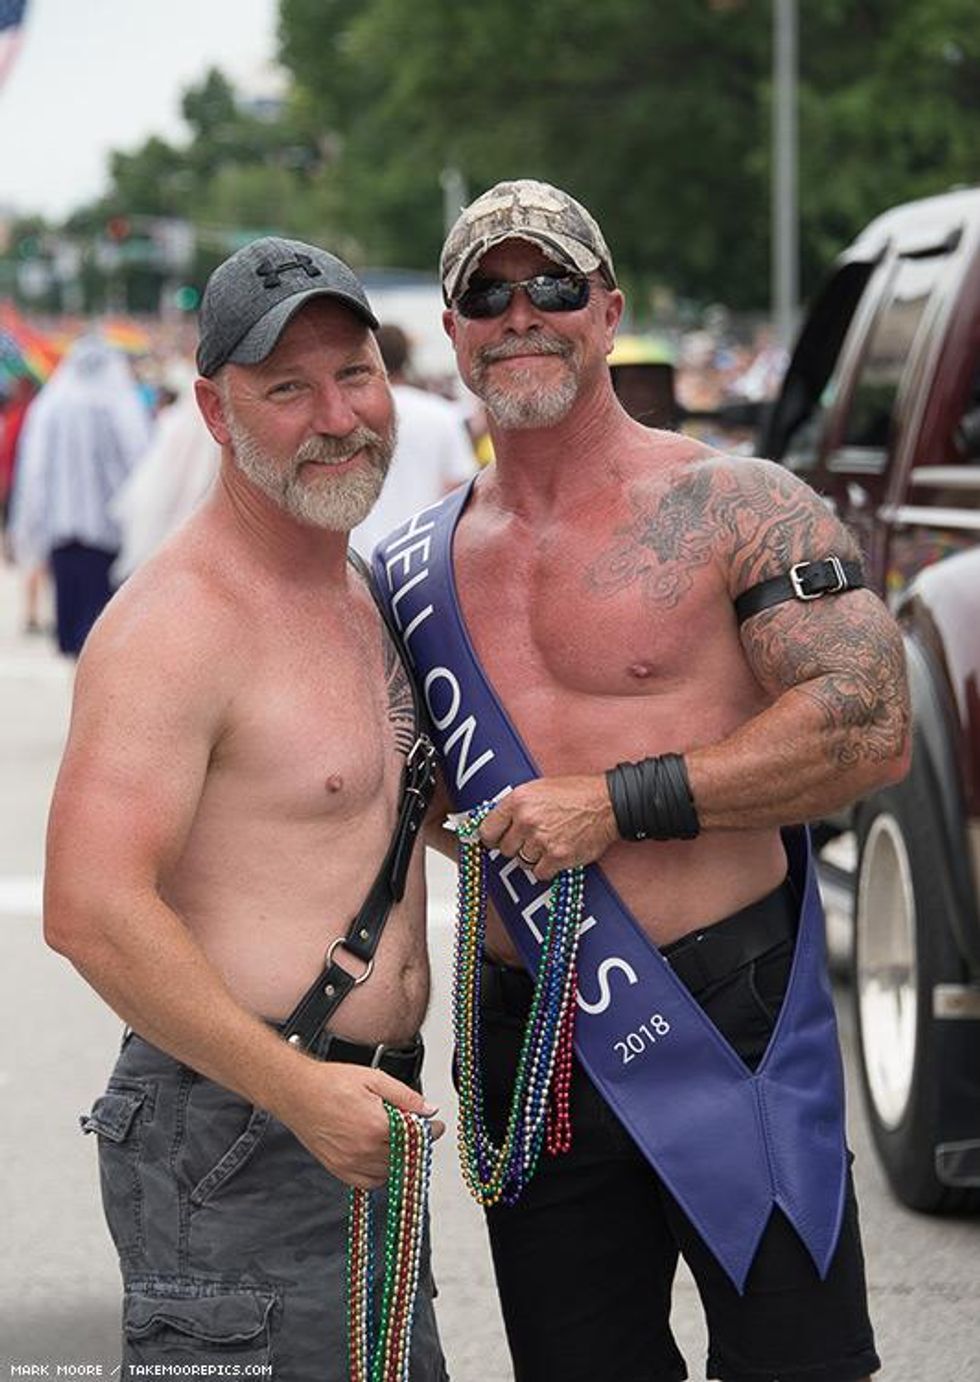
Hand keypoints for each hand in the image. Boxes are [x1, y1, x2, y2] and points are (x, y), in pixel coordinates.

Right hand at [278, 1060, 444, 1188]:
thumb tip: (429, 1109)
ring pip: (389, 1172)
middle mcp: (363, 1150)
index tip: (436, 1126)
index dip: (431, 1132)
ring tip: (395, 1138)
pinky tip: (379, 1154)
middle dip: (416, 1143)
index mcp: (376, 1125)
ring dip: (399, 1159)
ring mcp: (350, 1163)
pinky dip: (380, 1173)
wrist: (296, 1092)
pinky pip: (369, 1182)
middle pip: (405, 1157)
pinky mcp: (338, 1169)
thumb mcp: (374, 1078)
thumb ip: (405, 1096)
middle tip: (417, 1129)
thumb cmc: (330, 1083)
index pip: (417, 1137)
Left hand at [478, 774, 617, 881]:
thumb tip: (495, 824)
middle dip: (516, 847)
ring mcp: (541, 840)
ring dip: (533, 857)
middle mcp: (526, 820)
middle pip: (504, 849)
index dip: (492, 837)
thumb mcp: (538, 788)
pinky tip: (556, 854)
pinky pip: (539, 873)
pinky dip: (547, 868)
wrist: (607, 803)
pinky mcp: (557, 857)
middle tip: (531, 840)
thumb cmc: (575, 794)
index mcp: (518, 800)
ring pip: (522, 862)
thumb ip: (515, 807)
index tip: (496, 840)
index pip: (487, 830)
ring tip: (548, 843)